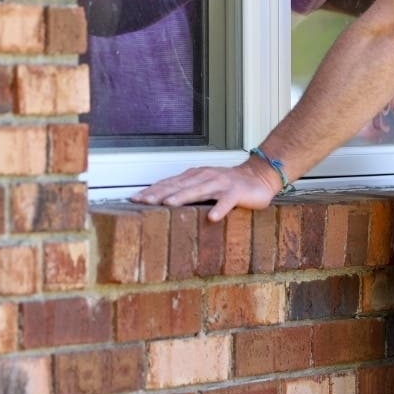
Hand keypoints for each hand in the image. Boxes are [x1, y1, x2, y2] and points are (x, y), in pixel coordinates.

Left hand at [130, 158, 280, 221]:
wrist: (259, 176)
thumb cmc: (228, 184)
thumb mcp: (204, 185)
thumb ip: (187, 190)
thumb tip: (161, 201)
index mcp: (194, 176)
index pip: (168, 183)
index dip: (152, 191)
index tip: (134, 199)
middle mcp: (204, 177)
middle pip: (178, 185)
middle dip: (159, 194)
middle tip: (143, 202)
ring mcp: (220, 183)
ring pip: (199, 190)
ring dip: (183, 197)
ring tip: (169, 205)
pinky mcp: (236, 192)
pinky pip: (226, 202)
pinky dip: (219, 209)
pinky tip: (212, 217)